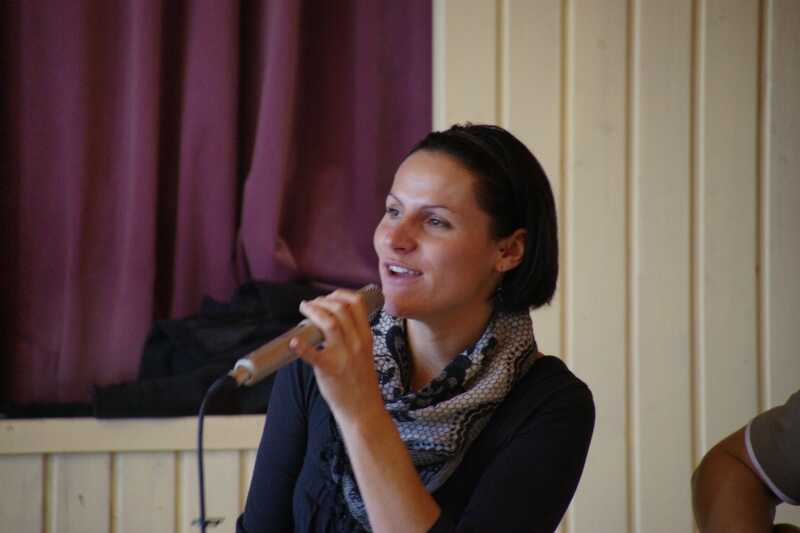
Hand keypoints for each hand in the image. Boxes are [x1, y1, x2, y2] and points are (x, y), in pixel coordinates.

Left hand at [289, 289, 383, 423]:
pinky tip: (294, 342)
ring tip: (305, 309)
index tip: (330, 296)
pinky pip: (313, 354)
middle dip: (323, 301)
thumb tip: (334, 318)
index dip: (341, 294)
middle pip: (341, 308)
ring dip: (314, 311)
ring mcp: (344, 356)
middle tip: (312, 303)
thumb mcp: (365, 352)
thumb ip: (354, 335)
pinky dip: (301, 346)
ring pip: (330, 323)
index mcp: (366, 336)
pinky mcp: (329, 370)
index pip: (358, 303)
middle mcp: (357, 343)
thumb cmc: (361, 380)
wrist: (363, 408)